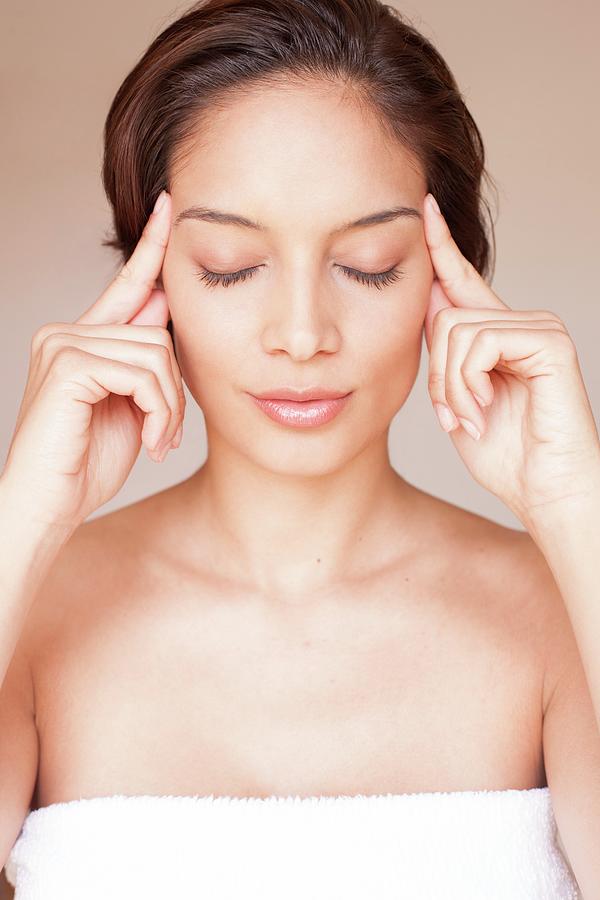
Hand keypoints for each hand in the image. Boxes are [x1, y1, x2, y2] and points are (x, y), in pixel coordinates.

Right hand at [2, 190, 184, 531]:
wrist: (49, 506)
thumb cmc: (86, 463)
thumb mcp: (130, 405)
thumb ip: (145, 360)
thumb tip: (165, 307)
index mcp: (83, 338)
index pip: (126, 284)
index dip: (152, 247)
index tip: (172, 206)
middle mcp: (67, 332)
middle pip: (159, 331)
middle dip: (175, 388)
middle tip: (166, 432)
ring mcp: (62, 344)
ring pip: (156, 353)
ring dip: (169, 407)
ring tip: (158, 440)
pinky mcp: (67, 365)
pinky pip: (142, 372)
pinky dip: (158, 411)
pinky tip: (149, 439)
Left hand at [421, 193, 599, 525]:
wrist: (544, 492)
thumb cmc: (505, 455)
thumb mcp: (457, 399)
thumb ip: (444, 353)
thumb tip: (428, 300)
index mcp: (498, 336)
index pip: (462, 282)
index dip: (441, 247)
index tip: (423, 207)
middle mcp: (522, 324)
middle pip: (445, 315)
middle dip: (436, 373)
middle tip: (452, 415)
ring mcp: (540, 329)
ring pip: (457, 329)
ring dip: (450, 386)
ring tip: (469, 418)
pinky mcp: (550, 342)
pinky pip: (480, 341)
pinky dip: (468, 382)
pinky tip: (484, 409)